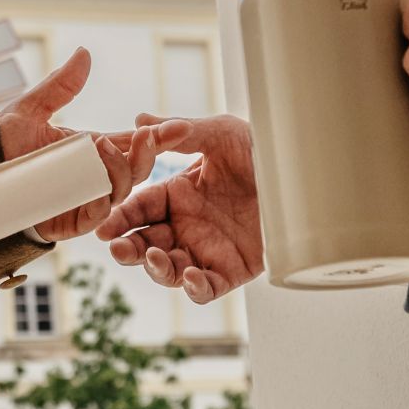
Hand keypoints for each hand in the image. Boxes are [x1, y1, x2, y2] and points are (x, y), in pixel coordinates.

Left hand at [0, 47, 191, 240]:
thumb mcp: (33, 107)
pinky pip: (95, 217)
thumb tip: (84, 53)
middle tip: (147, 134)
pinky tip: (99, 184)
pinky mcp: (68, 221)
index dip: (159, 137)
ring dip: (121, 171)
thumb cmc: (3, 141)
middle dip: (148, 154)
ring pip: (120, 192)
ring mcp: (83, 199)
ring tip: (102, 146)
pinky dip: (101, 201)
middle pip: (136, 170)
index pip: (133, 143)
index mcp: (92, 150)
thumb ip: (60, 85)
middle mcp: (93, 176)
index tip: (180, 125)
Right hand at [95, 113, 261, 302]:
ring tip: (155, 257)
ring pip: (170, 269)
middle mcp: (188, 224)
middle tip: (118, 249)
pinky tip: (191, 276)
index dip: (121, 219)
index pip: (139, 209)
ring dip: (157, 268)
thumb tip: (139, 121)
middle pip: (146, 244)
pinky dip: (195, 288)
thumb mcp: (218, 134)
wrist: (304, 173)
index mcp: (178, 193)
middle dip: (128, 249)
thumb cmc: (262, 148)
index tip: (104, 227)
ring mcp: (208, 249)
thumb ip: (178, 131)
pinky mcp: (234, 270)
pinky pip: (208, 287)